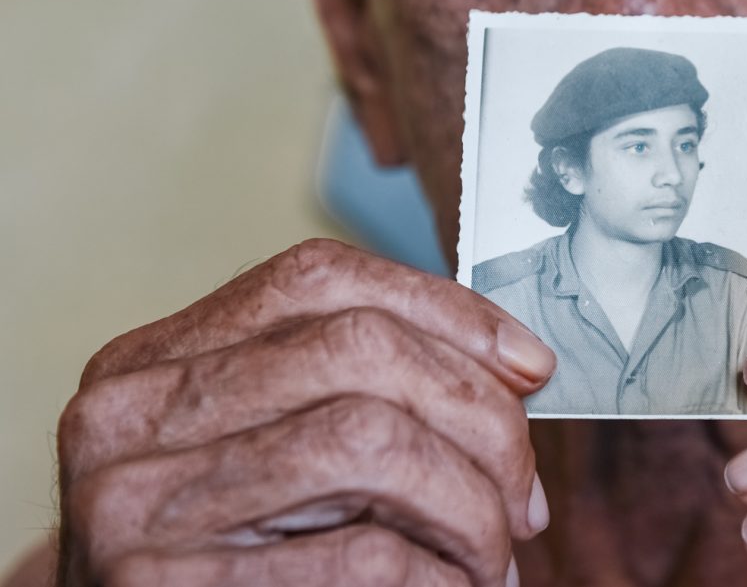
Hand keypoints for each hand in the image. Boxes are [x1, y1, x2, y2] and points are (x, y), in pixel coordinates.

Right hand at [56, 238, 555, 586]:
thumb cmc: (222, 557)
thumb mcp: (261, 450)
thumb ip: (353, 390)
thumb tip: (514, 371)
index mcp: (153, 360)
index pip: (319, 278)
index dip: (447, 310)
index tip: (530, 366)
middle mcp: (126, 417)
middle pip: (360, 348)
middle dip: (480, 416)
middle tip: (524, 495)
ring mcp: (138, 508)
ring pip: (372, 439)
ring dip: (471, 504)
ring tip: (493, 552)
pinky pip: (363, 555)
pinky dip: (438, 574)